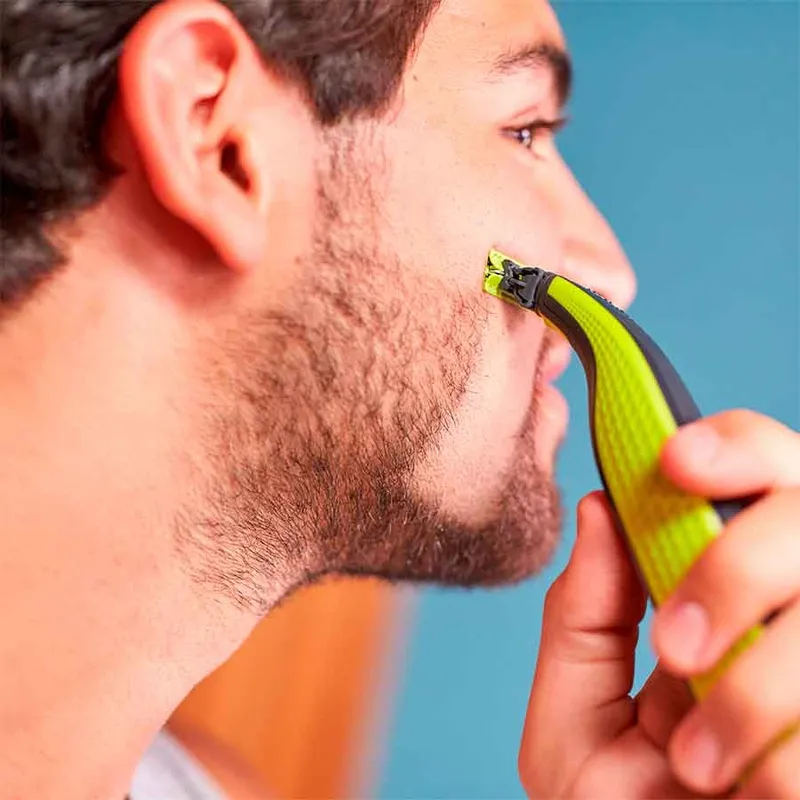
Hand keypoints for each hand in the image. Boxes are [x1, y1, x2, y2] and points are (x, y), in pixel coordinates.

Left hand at [519, 410, 799, 797]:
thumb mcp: (576, 729)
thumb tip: (601, 507)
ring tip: (696, 764)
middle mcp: (796, 615)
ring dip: (758, 690)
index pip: (758, 474)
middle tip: (679, 644)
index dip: (731, 448)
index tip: (677, 461)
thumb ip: (583, 621)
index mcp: (725, 598)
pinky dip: (786, 754)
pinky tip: (754, 793)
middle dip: (738, 568)